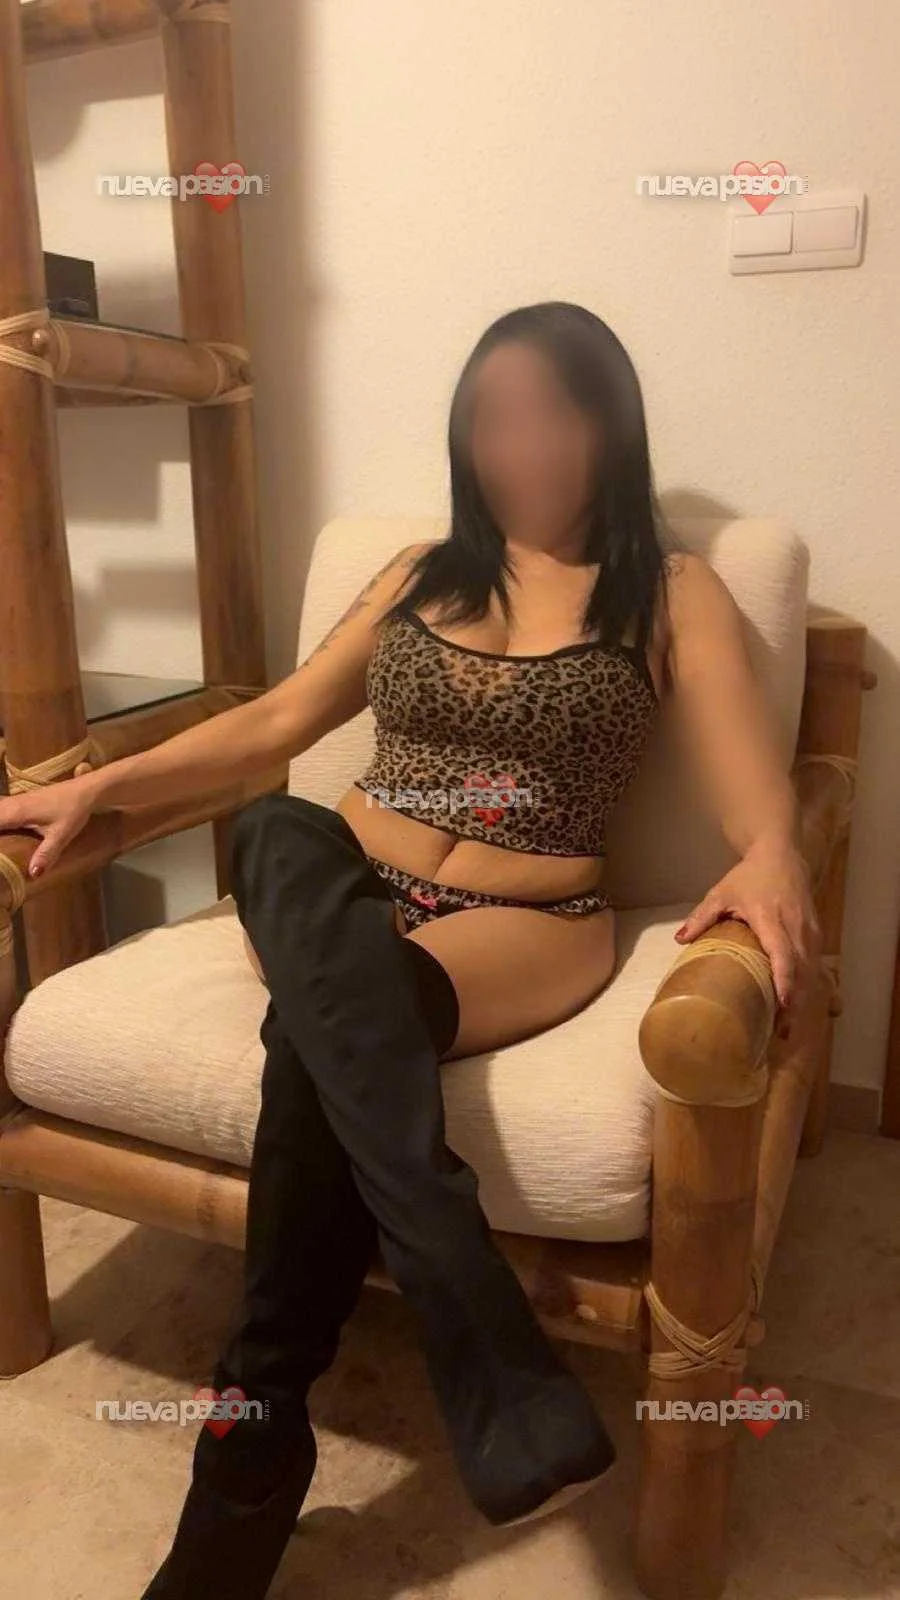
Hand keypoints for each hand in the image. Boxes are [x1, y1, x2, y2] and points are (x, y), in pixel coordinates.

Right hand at [0, 777, 95, 878]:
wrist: (86, 791)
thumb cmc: (73, 811)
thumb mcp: (61, 835)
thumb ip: (46, 854)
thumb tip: (32, 874)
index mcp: (17, 812)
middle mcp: (13, 804)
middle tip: (0, 854)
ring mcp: (17, 800)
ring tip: (2, 843)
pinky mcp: (23, 800)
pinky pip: (3, 808)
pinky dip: (1, 817)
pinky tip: (6, 828)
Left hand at [673, 841, 821, 1038]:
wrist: (782, 855)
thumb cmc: (750, 876)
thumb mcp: (721, 892)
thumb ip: (702, 917)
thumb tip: (679, 940)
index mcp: (771, 919)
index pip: (783, 954)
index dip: (785, 981)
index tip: (783, 1005)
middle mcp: (796, 927)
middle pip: (802, 971)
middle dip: (795, 1002)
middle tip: (781, 1031)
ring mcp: (810, 931)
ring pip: (812, 970)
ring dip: (804, 998)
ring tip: (788, 1025)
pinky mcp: (817, 933)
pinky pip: (816, 964)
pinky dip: (810, 985)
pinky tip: (800, 1004)